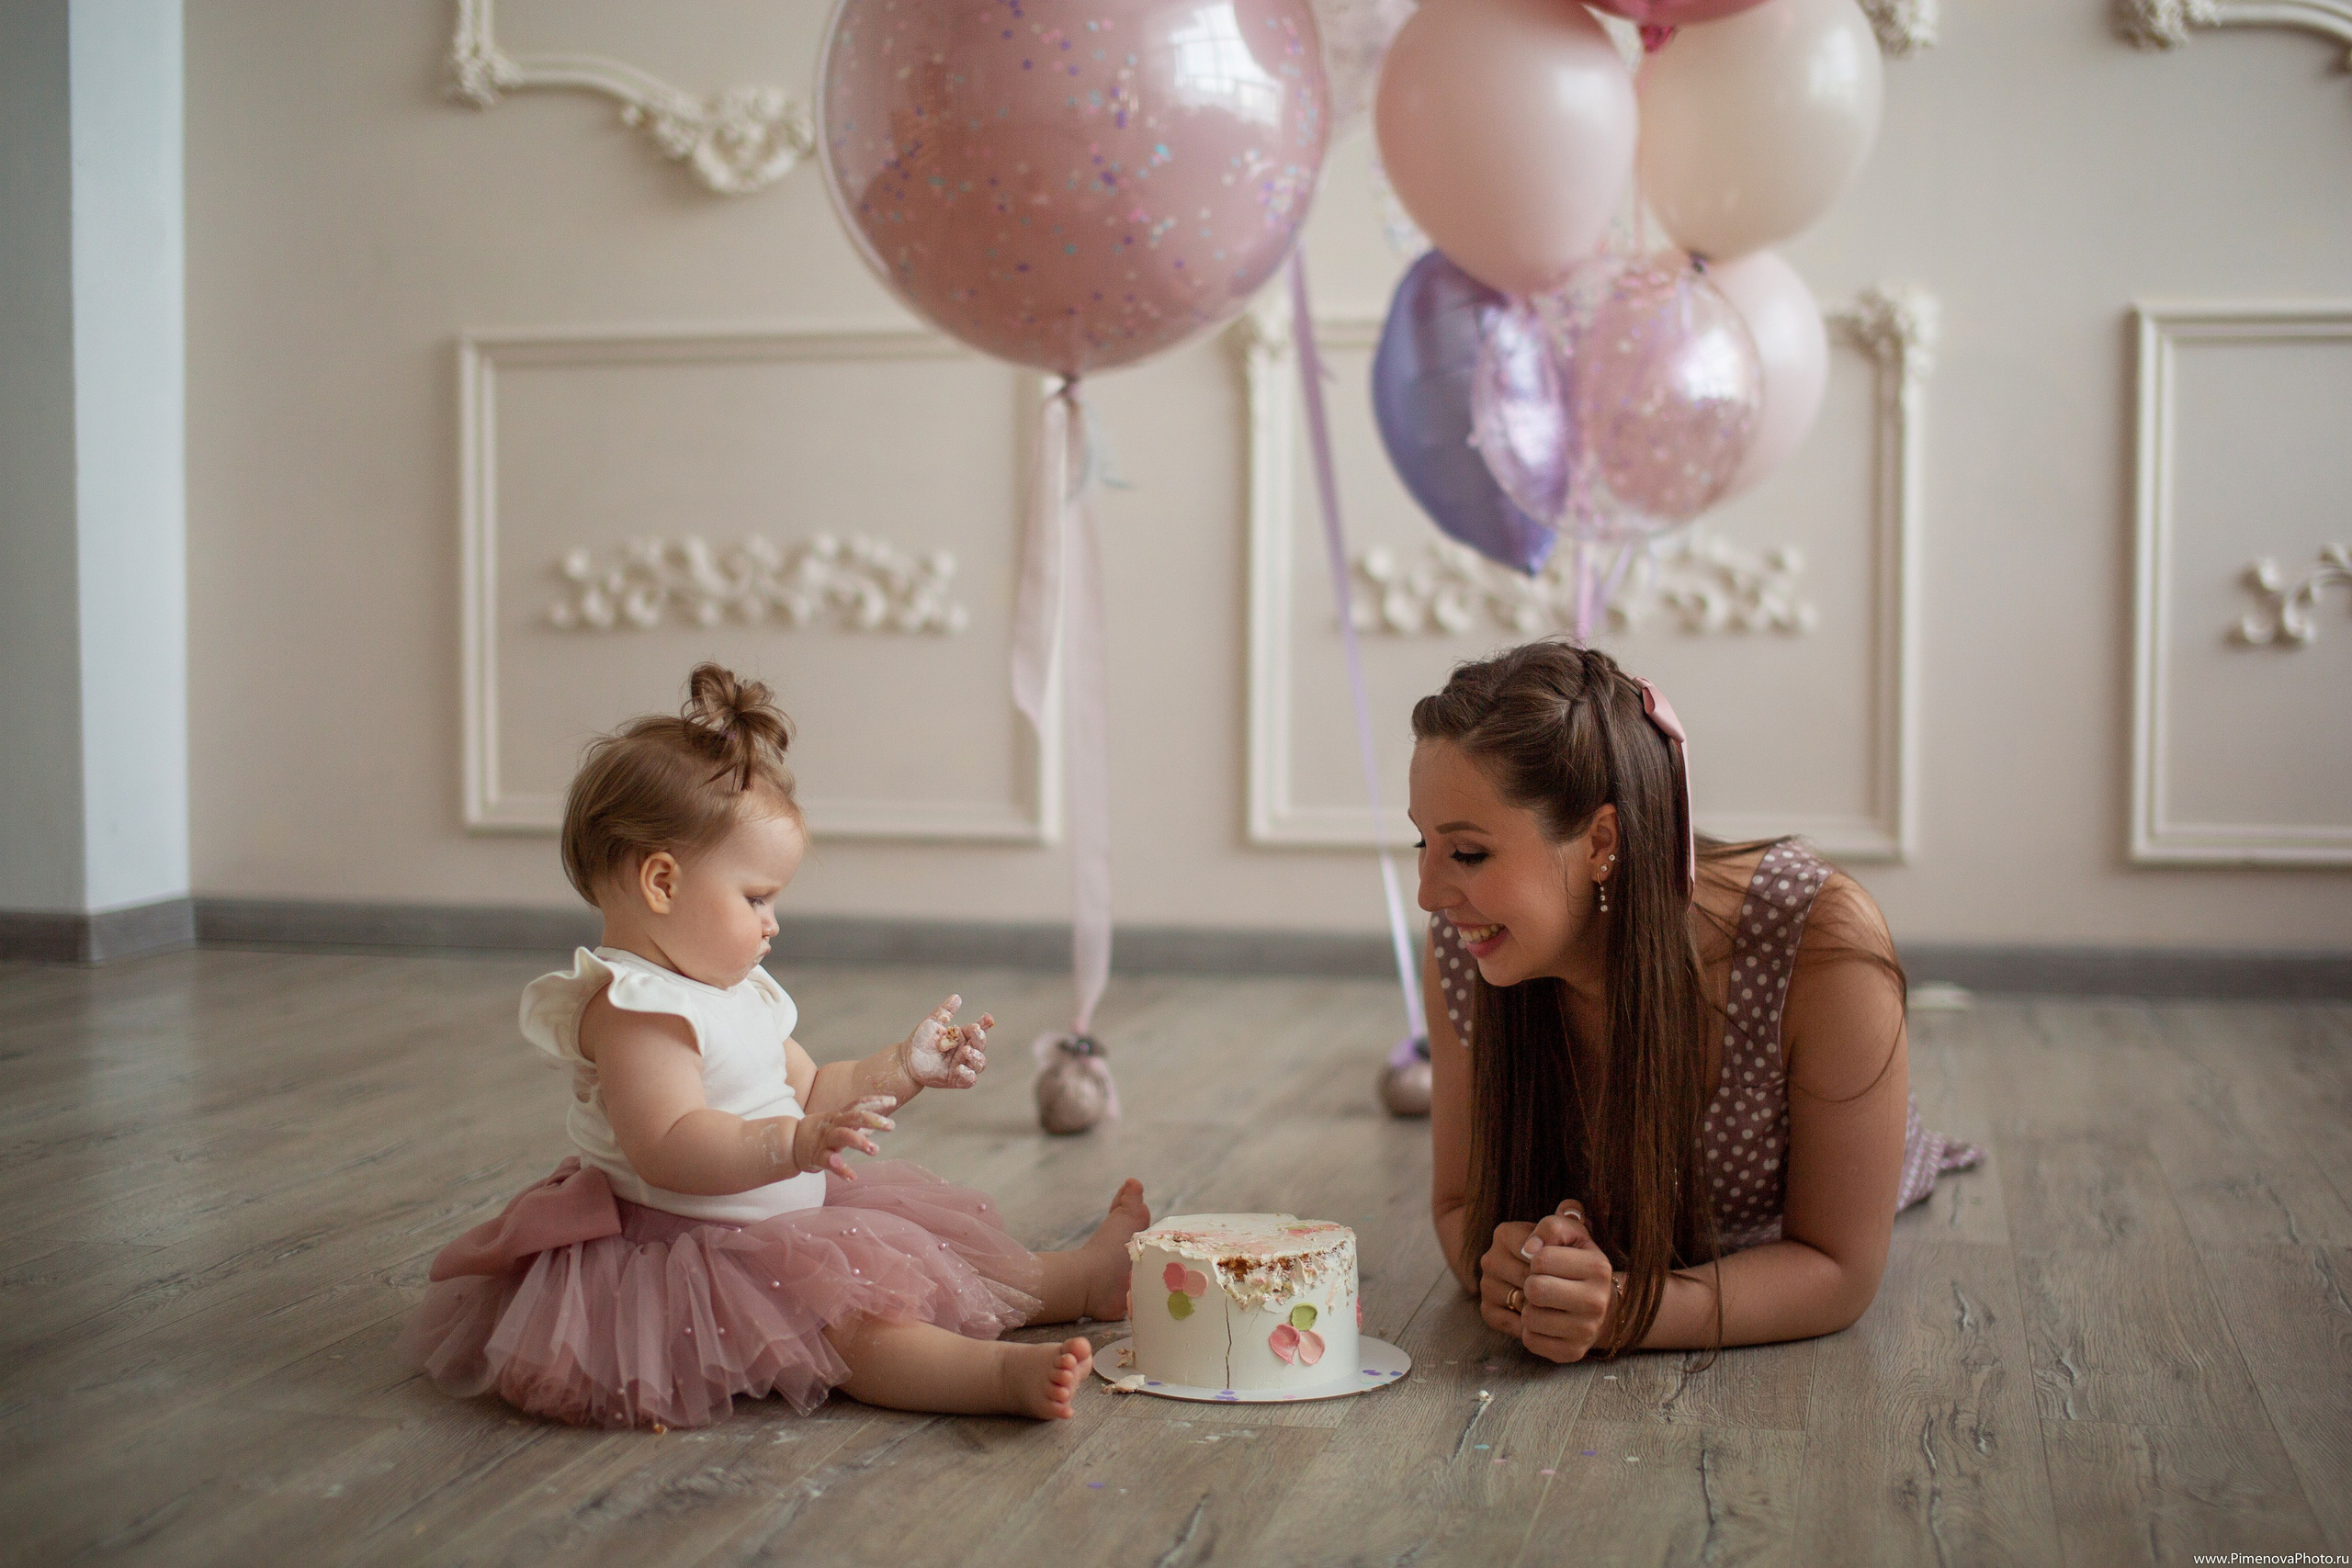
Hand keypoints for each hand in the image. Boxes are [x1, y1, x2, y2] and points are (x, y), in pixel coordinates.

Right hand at [790, 1095, 896, 1177]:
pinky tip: (852, 1177)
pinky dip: (841, 1169)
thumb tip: (882, 1121)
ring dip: (860, 1142)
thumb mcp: (839, 1124)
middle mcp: (833, 1125)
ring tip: (876, 1150)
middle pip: (853, 1117)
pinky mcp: (817, 1156)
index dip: (875, 1101)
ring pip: (843, 1136)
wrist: (789, 1143)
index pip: (858, 1104)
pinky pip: (829, 1162)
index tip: (893, 1100)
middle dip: (872, 1120)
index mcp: (839, 1116)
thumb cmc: (821, 1133)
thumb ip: (859, 1123)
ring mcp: (825, 1140)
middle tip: (891, 1126)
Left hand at [901, 995, 991, 1088]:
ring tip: (966, 1051)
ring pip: (979, 1064)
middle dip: (980, 1038)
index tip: (987, 1018)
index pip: (977, 1030)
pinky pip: (969, 1080)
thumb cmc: (919, 1040)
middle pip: (981, 1046)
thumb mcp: (931, 1023)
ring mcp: (961, 1065)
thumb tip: (957, 997)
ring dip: (977, 1057)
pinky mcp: (955, 1079)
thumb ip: (944, 1011)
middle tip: (974, 1031)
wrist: (906, 1060)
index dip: (984, 1024)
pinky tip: (961, 1068)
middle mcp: (964, 1051)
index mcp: (961, 1037)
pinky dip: (969, 1075)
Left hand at [1479, 1200, 1619, 1363]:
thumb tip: (1528, 1248)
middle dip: (1530, 1284)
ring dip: (1528, 1308)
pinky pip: (1531, 1341)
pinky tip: (1545, 1322)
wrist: (1601, 1306)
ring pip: (1530, 1318)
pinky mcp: (1571, 1352)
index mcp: (1598, 1267)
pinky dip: (1530, 1330)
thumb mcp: (1571, 1235)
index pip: (1541, 1259)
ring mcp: (1586, 1331)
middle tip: (1539, 1284)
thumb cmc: (1577, 1263)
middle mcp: (1597, 1301)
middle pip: (1534, 1290)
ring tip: (1543, 1303)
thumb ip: (1551, 1227)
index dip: (1535, 1259)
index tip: (1544, 1262)